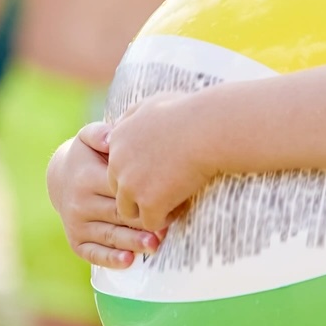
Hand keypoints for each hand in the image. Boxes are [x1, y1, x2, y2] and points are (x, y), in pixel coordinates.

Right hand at [48, 122, 161, 268]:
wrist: (62, 179)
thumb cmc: (86, 157)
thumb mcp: (88, 138)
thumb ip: (99, 133)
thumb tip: (111, 137)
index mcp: (86, 178)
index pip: (117, 189)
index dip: (141, 194)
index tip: (167, 198)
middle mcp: (79, 203)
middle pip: (116, 214)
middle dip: (142, 222)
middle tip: (167, 227)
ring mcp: (77, 224)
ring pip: (109, 235)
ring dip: (132, 242)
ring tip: (154, 245)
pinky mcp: (76, 241)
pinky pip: (93, 253)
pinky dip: (110, 259)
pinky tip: (128, 261)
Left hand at [104, 94, 213, 234]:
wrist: (208, 129)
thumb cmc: (189, 112)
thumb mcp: (154, 103)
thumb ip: (134, 114)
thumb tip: (124, 123)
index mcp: (117, 139)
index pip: (117, 167)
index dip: (139, 172)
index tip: (162, 168)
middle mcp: (117, 162)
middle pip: (119, 190)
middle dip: (141, 194)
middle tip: (169, 188)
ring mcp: (130, 184)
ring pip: (129, 211)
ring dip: (150, 209)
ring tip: (175, 200)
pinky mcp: (148, 202)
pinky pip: (150, 222)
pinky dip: (166, 218)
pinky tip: (182, 205)